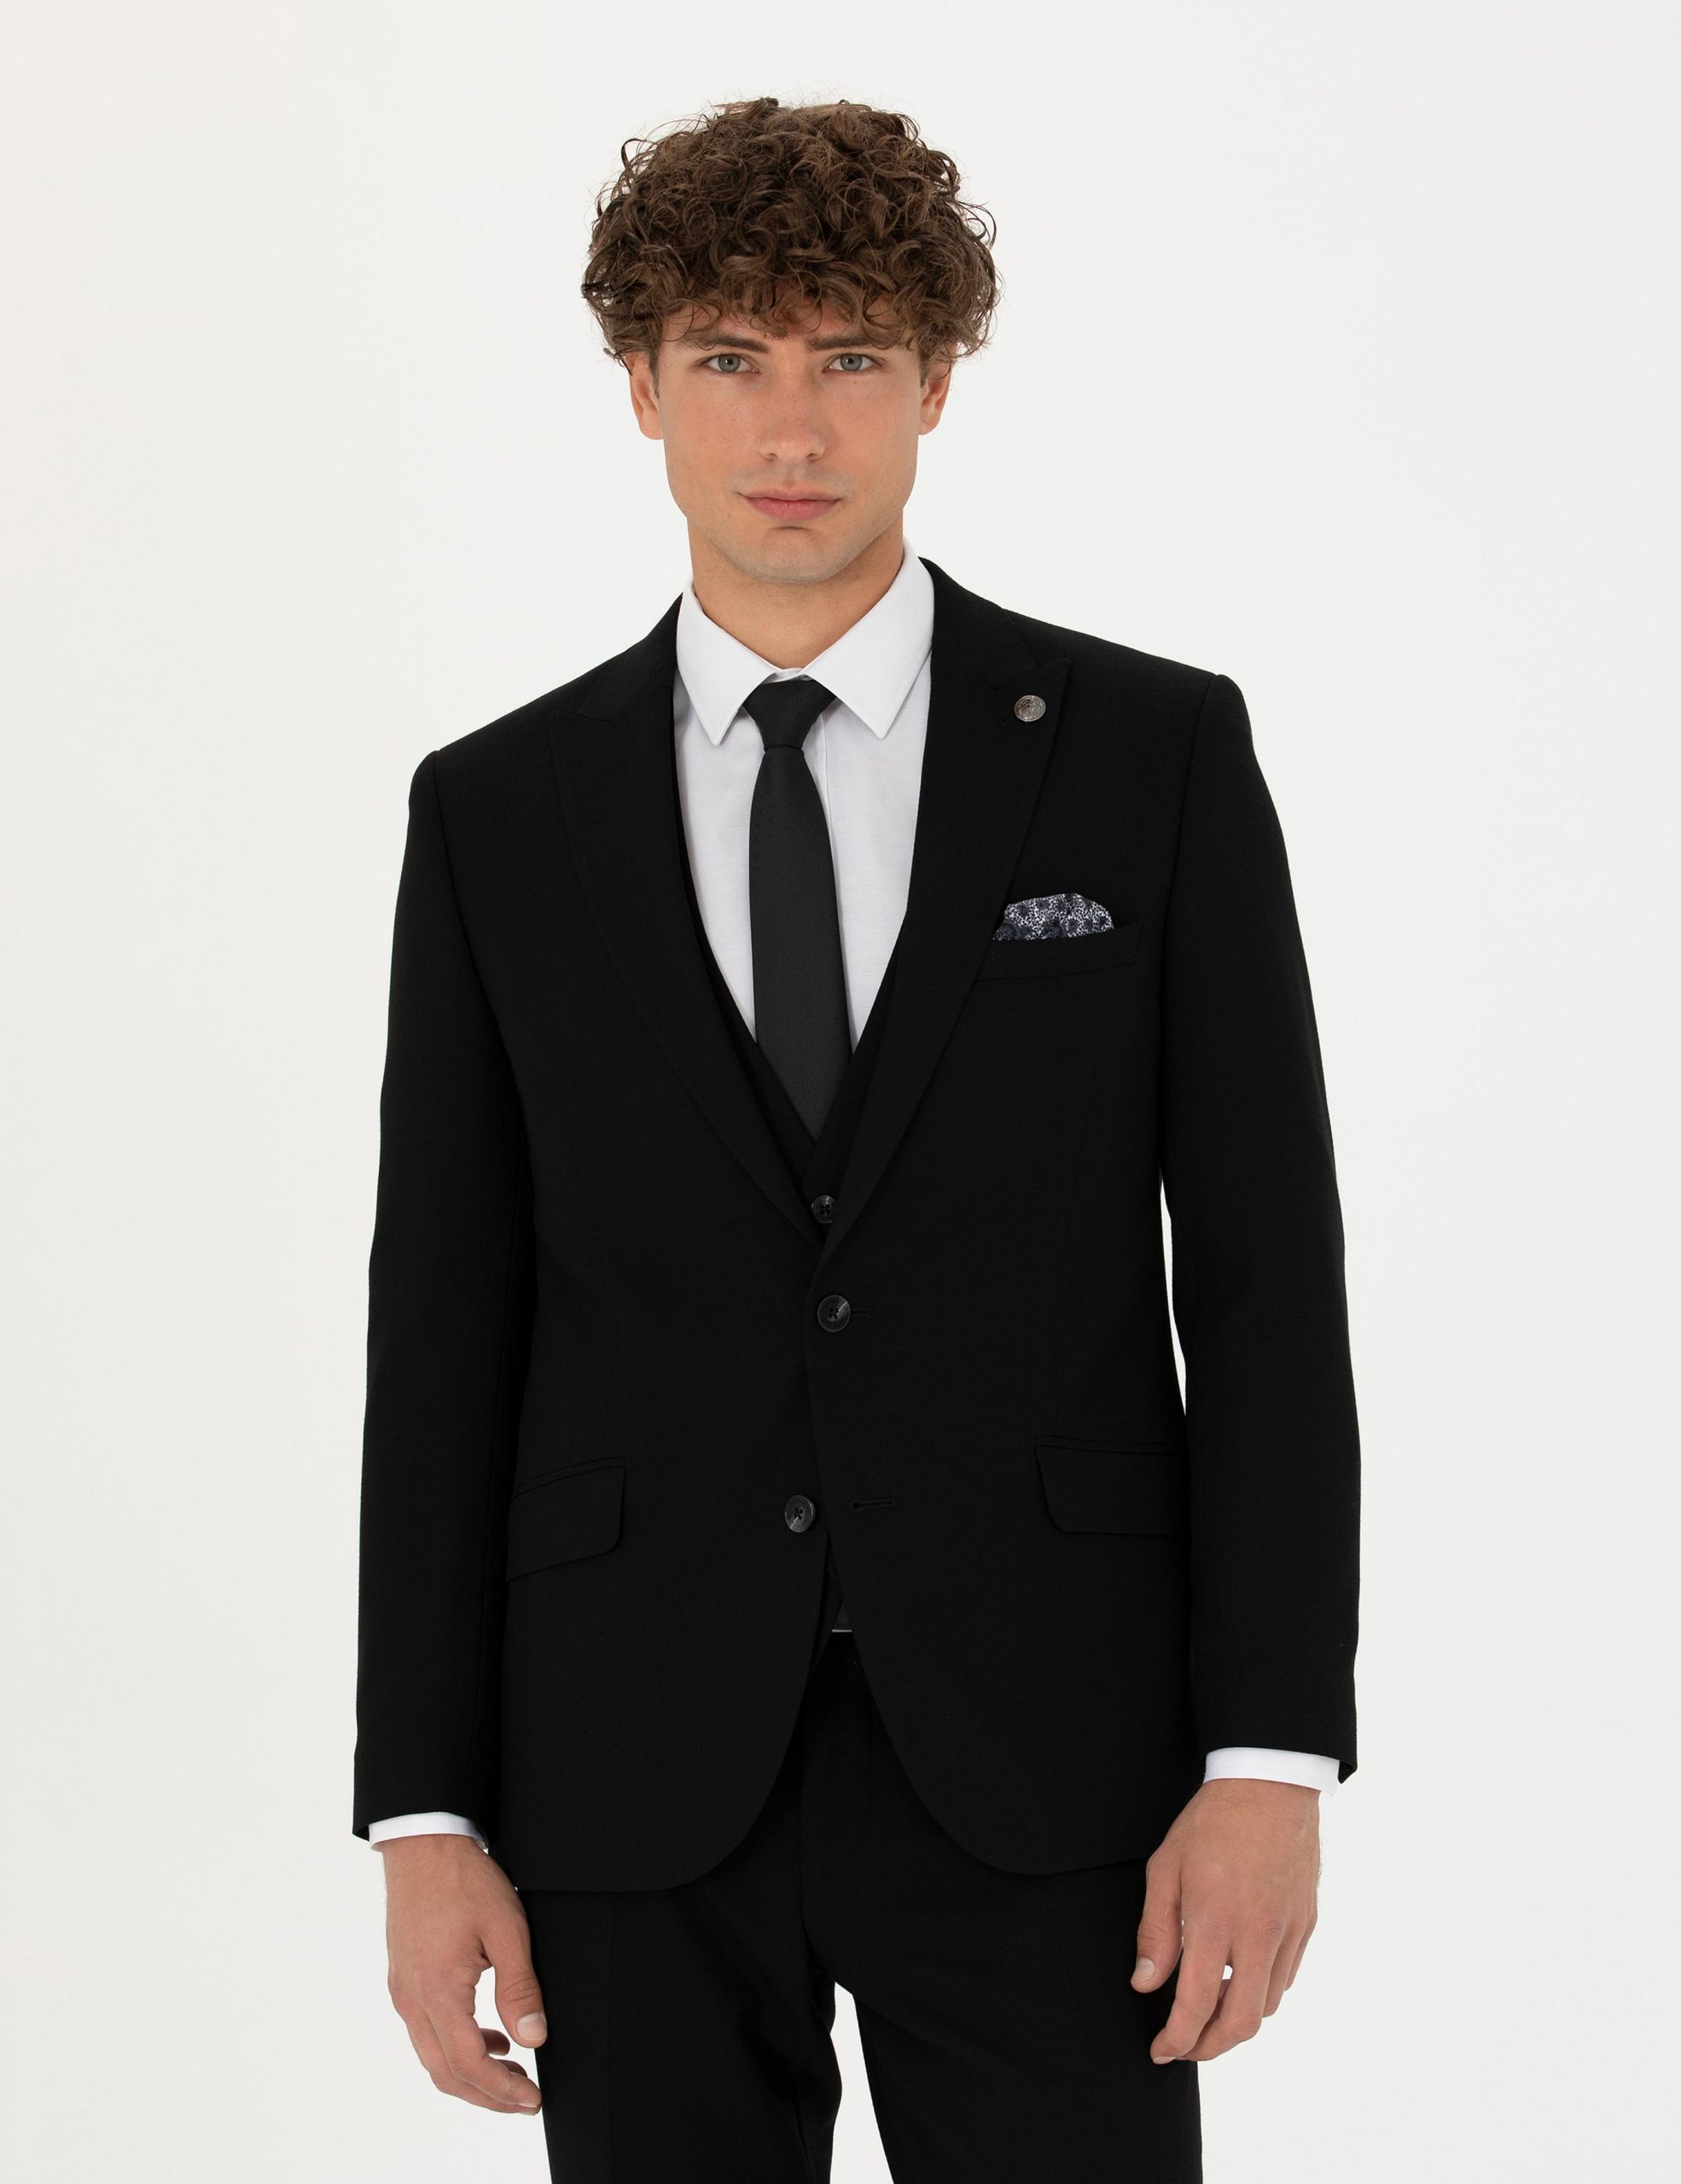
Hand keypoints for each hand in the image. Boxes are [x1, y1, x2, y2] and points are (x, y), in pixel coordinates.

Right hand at [378, 1833, 545, 2112]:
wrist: (423, 1846)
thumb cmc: (464, 1881)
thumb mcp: (507, 1929)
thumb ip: (520, 1988)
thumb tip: (533, 2038)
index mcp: (437, 1991)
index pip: (468, 2064)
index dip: (501, 2091)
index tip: (531, 2100)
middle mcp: (412, 2000)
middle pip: (446, 2073)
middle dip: (487, 2095)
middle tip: (525, 2100)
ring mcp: (403, 1992)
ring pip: (433, 2057)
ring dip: (471, 2074)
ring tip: (512, 2072)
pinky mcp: (403, 1981)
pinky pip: (426, 2032)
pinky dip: (456, 2047)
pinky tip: (488, 2036)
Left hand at [1131, 1778, 1319, 2063]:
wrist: (1269, 1785)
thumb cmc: (1211, 1822)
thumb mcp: (1165, 1868)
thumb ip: (1156, 1932)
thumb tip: (1145, 1984)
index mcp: (1216, 1921)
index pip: (1197, 2005)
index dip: (1177, 2039)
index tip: (1161, 2050)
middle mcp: (1257, 1935)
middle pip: (1240, 2024)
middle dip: (1209, 2048)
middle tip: (1184, 2046)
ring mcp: (1287, 1932)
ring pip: (1267, 2006)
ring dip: (1236, 2023)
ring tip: (1207, 2013)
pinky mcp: (1306, 1924)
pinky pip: (1285, 1978)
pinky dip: (1260, 1994)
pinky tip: (1238, 1980)